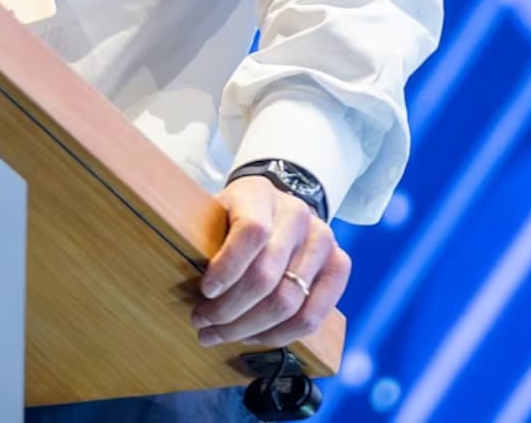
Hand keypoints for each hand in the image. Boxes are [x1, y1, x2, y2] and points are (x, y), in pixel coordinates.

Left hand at [191, 176, 349, 348]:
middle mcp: (297, 214)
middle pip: (267, 276)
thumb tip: (191, 288)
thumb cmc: (235, 216)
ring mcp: (323, 239)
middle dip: (229, 310)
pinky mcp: (339, 265)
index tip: (204, 291)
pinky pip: (313, 316)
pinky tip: (254, 336)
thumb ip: (205, 240)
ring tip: (221, 334)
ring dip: (250, 328)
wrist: (275, 206)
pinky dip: (280, 334)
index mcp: (260, 194)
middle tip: (202, 323)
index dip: (227, 268)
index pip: (251, 233)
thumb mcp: (215, 213)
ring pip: (289, 302)